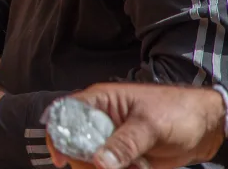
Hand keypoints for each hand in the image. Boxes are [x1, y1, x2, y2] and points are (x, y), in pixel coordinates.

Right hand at [46, 84, 226, 168]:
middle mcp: (101, 120)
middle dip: (85, 161)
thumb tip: (99, 162)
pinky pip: (110, 168)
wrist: (207, 126)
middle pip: (75, 143)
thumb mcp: (150, 125)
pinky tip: (141, 168)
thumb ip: (125, 143)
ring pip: (92, 160)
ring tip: (135, 167)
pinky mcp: (124, 155)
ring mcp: (111, 139)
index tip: (61, 159)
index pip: (65, 114)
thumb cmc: (179, 111)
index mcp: (100, 101)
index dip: (57, 134)